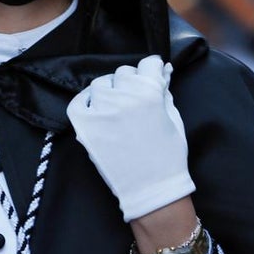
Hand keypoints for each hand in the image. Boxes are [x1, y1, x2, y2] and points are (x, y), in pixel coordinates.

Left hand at [66, 55, 194, 221]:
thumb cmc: (168, 156)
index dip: (152, 71)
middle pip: (124, 73)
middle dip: (131, 83)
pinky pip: (79, 102)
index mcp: (150, 92)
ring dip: (110, 92)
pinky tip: (96, 109)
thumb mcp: (174, 119)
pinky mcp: (84, 126)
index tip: (152, 77)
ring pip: (101, 85)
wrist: (152, 189)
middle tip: (134, 100)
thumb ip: (165, 93)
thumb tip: (160, 73)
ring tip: (116, 108)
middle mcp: (124, 97)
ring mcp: (101, 110)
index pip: (148, 63)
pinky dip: (86, 102)